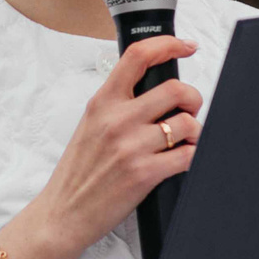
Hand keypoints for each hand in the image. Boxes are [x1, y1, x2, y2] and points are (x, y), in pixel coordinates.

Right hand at [31, 36, 201, 256]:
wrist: (63, 213)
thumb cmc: (77, 173)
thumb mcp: (89, 127)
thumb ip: (117, 106)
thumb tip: (155, 94)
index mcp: (102, 103)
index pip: (138, 56)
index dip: (169, 45)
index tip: (186, 47)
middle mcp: (117, 120)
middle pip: (176, 89)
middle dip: (193, 99)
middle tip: (189, 110)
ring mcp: (131, 146)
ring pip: (187, 123)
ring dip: (195, 133)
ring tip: (184, 142)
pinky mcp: (144, 173)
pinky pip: (188, 155)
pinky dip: (193, 156)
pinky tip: (182, 160)